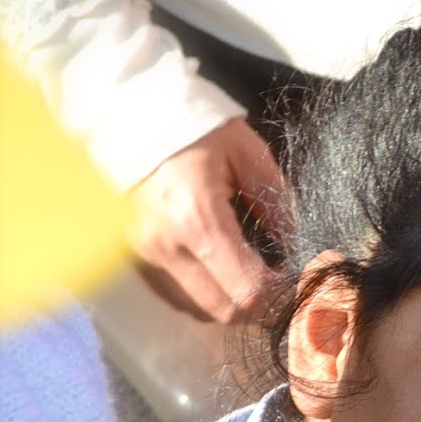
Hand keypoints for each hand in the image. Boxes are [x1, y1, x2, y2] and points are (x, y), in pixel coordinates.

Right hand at [129, 119, 286, 322]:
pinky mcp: (133, 256)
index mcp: (196, 217)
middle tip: (275, 280)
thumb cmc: (192, 125)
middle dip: (258, 305)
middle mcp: (166, 245)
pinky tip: (215, 267)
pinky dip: (202, 292)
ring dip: (229, 300)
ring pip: (199, 310)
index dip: (280, 295)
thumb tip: (295, 245)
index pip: (248, 290)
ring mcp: (144, 254)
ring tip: (245, 272)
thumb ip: (276, 201)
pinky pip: (175, 296)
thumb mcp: (246, 151)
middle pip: (225, 311)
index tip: (295, 279)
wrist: (125, 110)